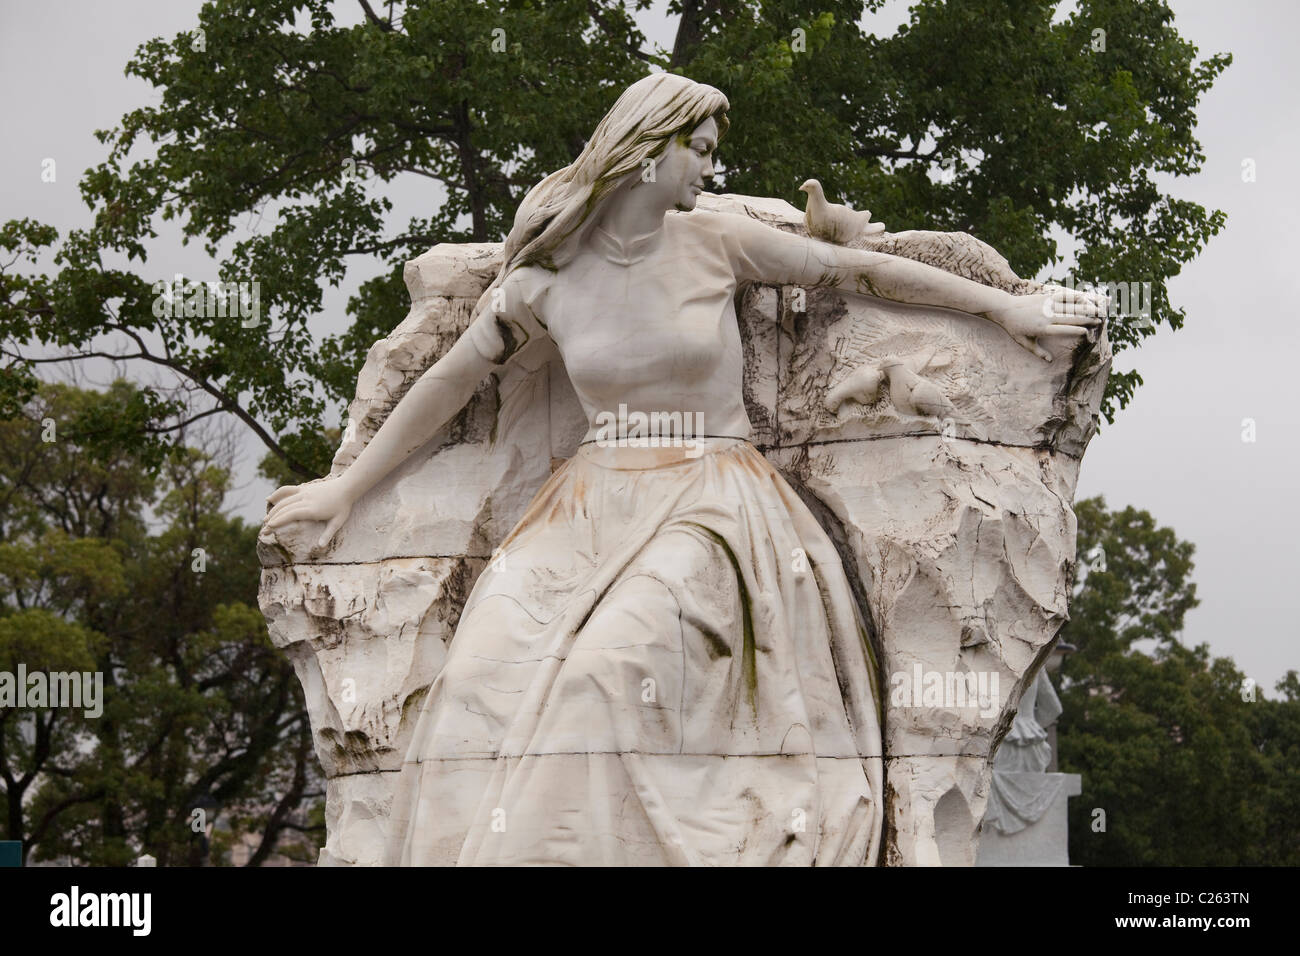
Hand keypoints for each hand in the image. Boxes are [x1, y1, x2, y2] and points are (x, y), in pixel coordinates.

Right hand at [263, 478, 355, 547]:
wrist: (347, 487)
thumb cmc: (343, 506)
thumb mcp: (338, 522)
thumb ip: (328, 534)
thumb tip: (320, 547)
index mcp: (313, 509)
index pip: (291, 514)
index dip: (279, 520)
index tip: (269, 527)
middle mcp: (306, 499)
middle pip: (284, 508)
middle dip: (272, 519)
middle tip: (264, 529)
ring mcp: (304, 492)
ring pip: (284, 500)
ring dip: (273, 509)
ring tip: (265, 520)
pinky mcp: (304, 488)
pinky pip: (288, 490)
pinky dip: (277, 494)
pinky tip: (269, 499)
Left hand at [987, 287, 1106, 361]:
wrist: (1005, 308)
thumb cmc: (1014, 328)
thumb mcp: (1024, 343)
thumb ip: (1038, 352)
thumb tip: (1049, 361)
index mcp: (1043, 328)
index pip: (1064, 330)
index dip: (1076, 330)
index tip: (1087, 332)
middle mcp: (1047, 316)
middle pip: (1071, 318)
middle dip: (1087, 319)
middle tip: (1099, 321)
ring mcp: (1047, 305)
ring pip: (1070, 306)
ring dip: (1085, 308)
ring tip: (1097, 310)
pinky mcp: (1046, 297)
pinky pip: (1062, 296)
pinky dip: (1074, 297)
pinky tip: (1084, 297)